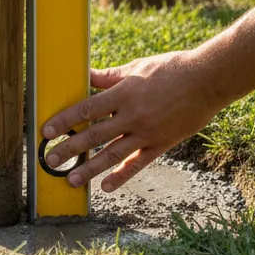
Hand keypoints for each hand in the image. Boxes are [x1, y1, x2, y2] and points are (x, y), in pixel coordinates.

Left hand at [41, 49, 227, 191]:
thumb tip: (84, 75)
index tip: (47, 130)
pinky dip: (121, 175)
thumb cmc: (170, 69)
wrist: (208, 81)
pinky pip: (138, 163)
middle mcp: (133, 115)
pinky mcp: (161, 144)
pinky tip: (106, 186)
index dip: (65, 121)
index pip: (87, 109)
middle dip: (70, 148)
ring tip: (71, 179)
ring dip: (90, 168)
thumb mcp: (136, 67)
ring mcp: (148, 132)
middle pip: (95, 135)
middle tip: (49, 160)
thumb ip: (108, 77)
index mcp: (124, 93)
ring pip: (113, 154)